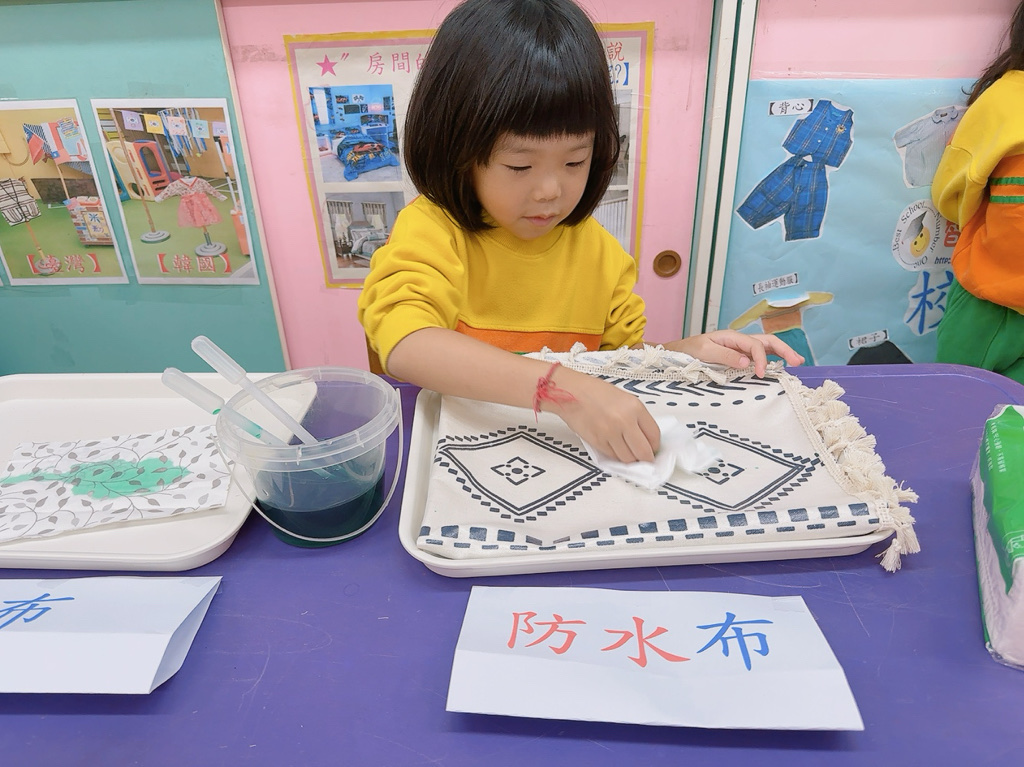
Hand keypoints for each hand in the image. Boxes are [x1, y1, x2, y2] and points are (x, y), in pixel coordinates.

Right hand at [542, 366, 660, 462]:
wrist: (571, 393)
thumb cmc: (594, 392)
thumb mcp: (624, 399)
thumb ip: (637, 418)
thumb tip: (645, 437)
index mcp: (635, 407)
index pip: (654, 435)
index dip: (655, 446)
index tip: (653, 448)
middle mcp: (624, 420)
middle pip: (643, 452)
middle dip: (646, 458)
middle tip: (644, 457)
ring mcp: (611, 433)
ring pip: (628, 458)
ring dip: (630, 459)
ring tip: (628, 452)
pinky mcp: (598, 442)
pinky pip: (613, 456)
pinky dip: (616, 455)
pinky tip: (615, 447)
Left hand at [663, 330, 803, 376]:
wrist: (678, 353)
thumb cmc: (689, 350)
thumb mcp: (704, 351)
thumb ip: (725, 355)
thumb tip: (746, 361)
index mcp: (732, 337)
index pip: (755, 345)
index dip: (762, 359)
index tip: (761, 374)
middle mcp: (739, 341)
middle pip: (767, 341)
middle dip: (784, 349)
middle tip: (798, 362)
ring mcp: (739, 349)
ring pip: (765, 347)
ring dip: (781, 353)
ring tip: (795, 361)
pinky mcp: (737, 357)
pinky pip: (757, 357)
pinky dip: (770, 360)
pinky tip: (778, 367)